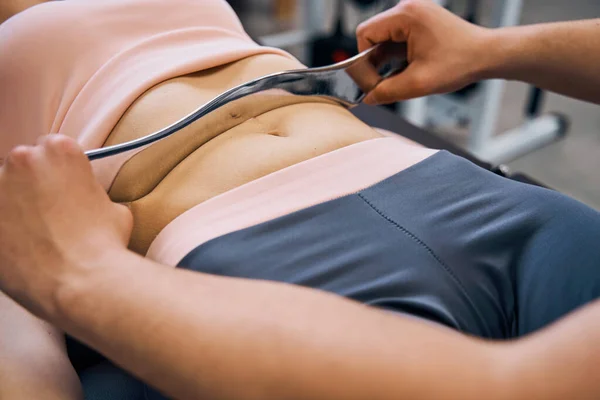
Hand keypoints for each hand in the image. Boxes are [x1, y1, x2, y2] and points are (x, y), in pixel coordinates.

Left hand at [0, 135, 131, 319]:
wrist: (82, 281)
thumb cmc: (103, 245)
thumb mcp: (114, 208)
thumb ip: (92, 194)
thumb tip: (87, 202)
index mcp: (60, 150)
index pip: (49, 149)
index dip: (56, 173)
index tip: (59, 190)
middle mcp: (23, 160)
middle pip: (20, 166)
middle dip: (30, 187)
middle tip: (46, 215)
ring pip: (1, 191)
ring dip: (12, 207)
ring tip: (31, 235)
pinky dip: (3, 230)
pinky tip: (17, 246)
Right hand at [357, 0, 492, 103]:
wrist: (488, 56)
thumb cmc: (461, 62)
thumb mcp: (418, 83)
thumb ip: (387, 91)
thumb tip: (367, 98)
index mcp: (405, 15)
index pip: (364, 34)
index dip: (362, 61)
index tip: (372, 83)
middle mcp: (407, 10)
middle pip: (371, 36)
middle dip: (371, 63)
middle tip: (378, 86)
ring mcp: (413, 16)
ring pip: (382, 41)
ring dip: (382, 63)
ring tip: (392, 81)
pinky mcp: (419, 25)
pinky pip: (395, 41)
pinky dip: (394, 59)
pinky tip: (402, 74)